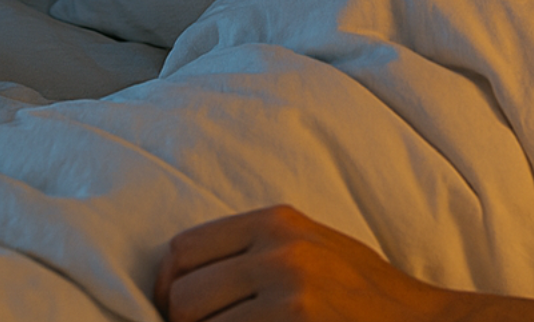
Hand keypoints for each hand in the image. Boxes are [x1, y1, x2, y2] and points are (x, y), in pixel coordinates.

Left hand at [156, 205, 455, 321]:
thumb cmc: (365, 295)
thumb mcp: (313, 247)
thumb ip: (254, 250)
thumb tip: (178, 278)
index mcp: (277, 222)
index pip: (184, 249)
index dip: (167, 287)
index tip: (173, 310)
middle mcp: (280, 253)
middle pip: (184, 297)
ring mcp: (290, 296)